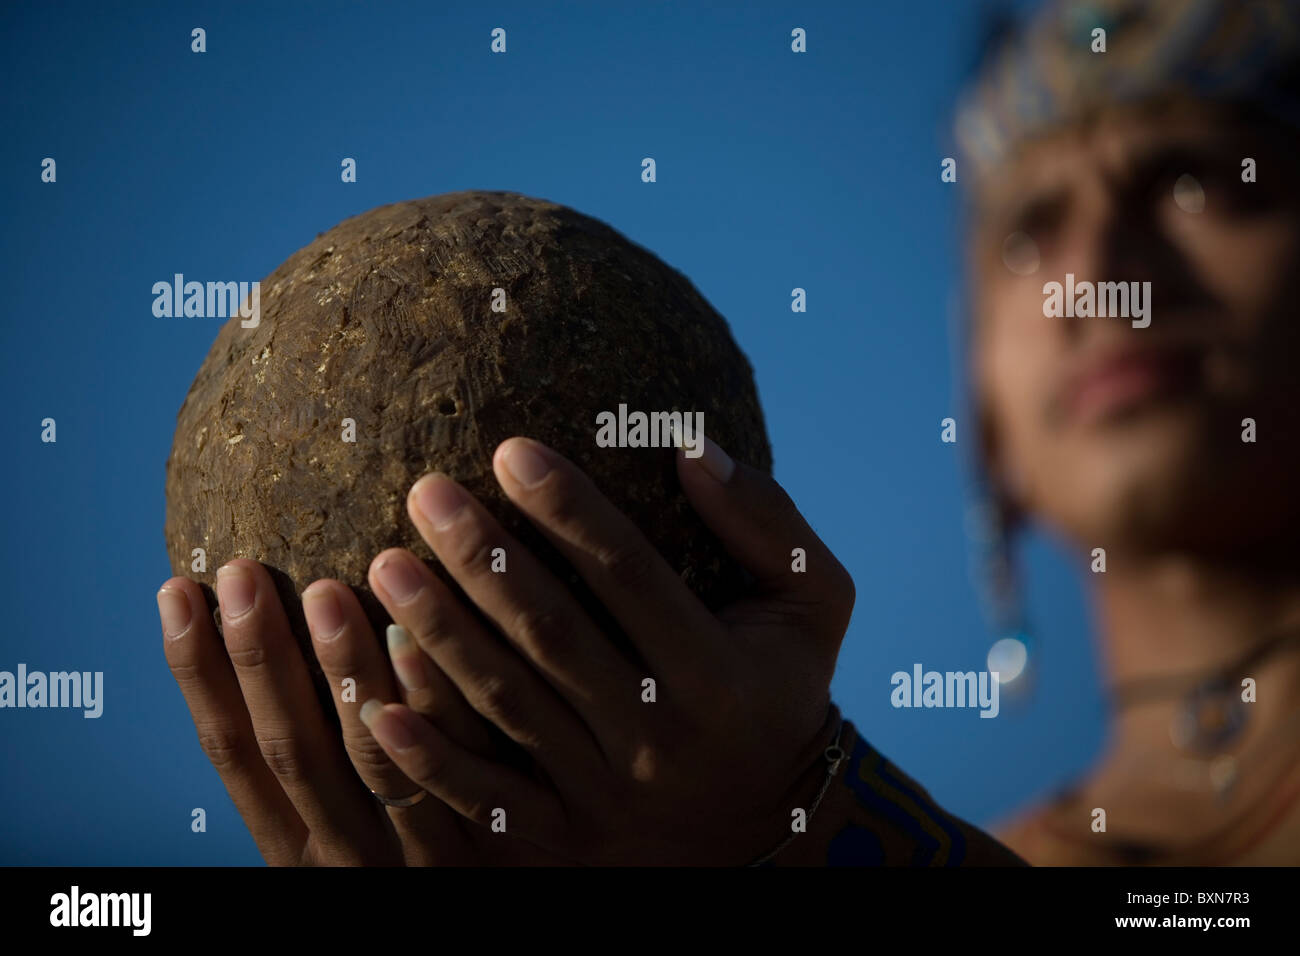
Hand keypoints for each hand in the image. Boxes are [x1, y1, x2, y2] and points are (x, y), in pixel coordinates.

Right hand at [158, 559, 565, 864]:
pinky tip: (417, 641)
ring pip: (370, 755)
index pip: (232, 754)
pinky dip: (431, 706)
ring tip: (324, 590)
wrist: (506, 921)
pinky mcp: (488, 849)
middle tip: (241, 574)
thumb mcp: (352, 823)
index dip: (199, 676)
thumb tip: (280, 637)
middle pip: (290, 749)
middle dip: (259, 659)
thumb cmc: (420, 856)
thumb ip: (326, 752)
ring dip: (342, 672)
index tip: (179, 592)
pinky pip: (460, 770)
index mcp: (296, 844)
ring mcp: (415, 855)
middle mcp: (343, 854)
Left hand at [359, 433, 854, 864]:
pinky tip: (374, 705)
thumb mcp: (813, 601)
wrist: (772, 829)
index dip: (570, 511)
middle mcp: (659, 737)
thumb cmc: (784, 688)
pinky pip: (488, 801)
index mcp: (718, 673)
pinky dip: (429, 759)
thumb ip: (764, 521)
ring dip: (441, 637)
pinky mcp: (567, 838)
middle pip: (555, 636)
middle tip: (425, 493)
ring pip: (510, 709)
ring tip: (384, 566)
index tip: (509, 450)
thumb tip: (690, 444)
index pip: (631, 577)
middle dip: (484, 561)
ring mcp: (608, 796)